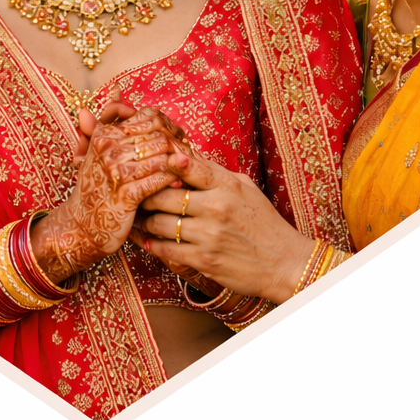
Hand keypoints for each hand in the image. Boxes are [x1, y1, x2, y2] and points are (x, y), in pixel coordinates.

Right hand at [31, 108, 184, 282]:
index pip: (149, 116)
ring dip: (179, 161)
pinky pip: (159, 178)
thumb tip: (116, 90)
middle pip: (159, 133)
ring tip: (187, 168)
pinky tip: (178, 183)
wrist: (80, 226)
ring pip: (162, 154)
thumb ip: (106, 119)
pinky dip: (172, 179)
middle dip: (178, 142)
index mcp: (104, 134)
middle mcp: (108, 148)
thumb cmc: (94, 187)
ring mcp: (116, 171)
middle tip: (189, 153)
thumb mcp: (95, 150)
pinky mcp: (126, 194)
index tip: (178, 135)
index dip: (169, 124)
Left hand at [136, 150, 318, 303]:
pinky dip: (152, 244)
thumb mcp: (246, 189)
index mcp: (227, 186)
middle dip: (145, 197)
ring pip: (159, 223)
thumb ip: (216, 174)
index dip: (164, 163)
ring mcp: (208, 235)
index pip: (188, 167)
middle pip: (163, 196)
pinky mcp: (204, 259)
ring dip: (145, 222)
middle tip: (136, 196)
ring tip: (139, 219)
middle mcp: (216, 207)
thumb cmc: (264, 223)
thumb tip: (185, 157)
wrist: (284, 262)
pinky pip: (166, 250)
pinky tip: (148, 240)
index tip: (149, 163)